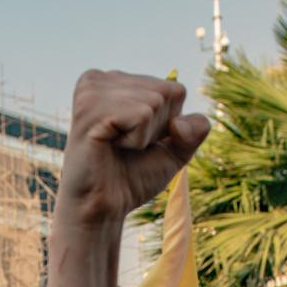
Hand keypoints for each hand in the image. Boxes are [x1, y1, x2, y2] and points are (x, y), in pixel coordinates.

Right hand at [48, 71, 210, 286]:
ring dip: (144, 136)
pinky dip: (136, 139)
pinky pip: (141, 114)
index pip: (174, 89)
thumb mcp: (175, 150)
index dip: (167, 125)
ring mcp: (93, 90)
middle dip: (156, 129)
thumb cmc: (132, 177)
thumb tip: (179, 123)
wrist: (102, 207)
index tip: (137, 141)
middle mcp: (101, 79)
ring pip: (155, 101)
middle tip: (125, 147)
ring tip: (116, 146)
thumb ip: (195, 129)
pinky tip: (110, 146)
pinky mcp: (90, 108)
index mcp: (116, 81)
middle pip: (167, 92)